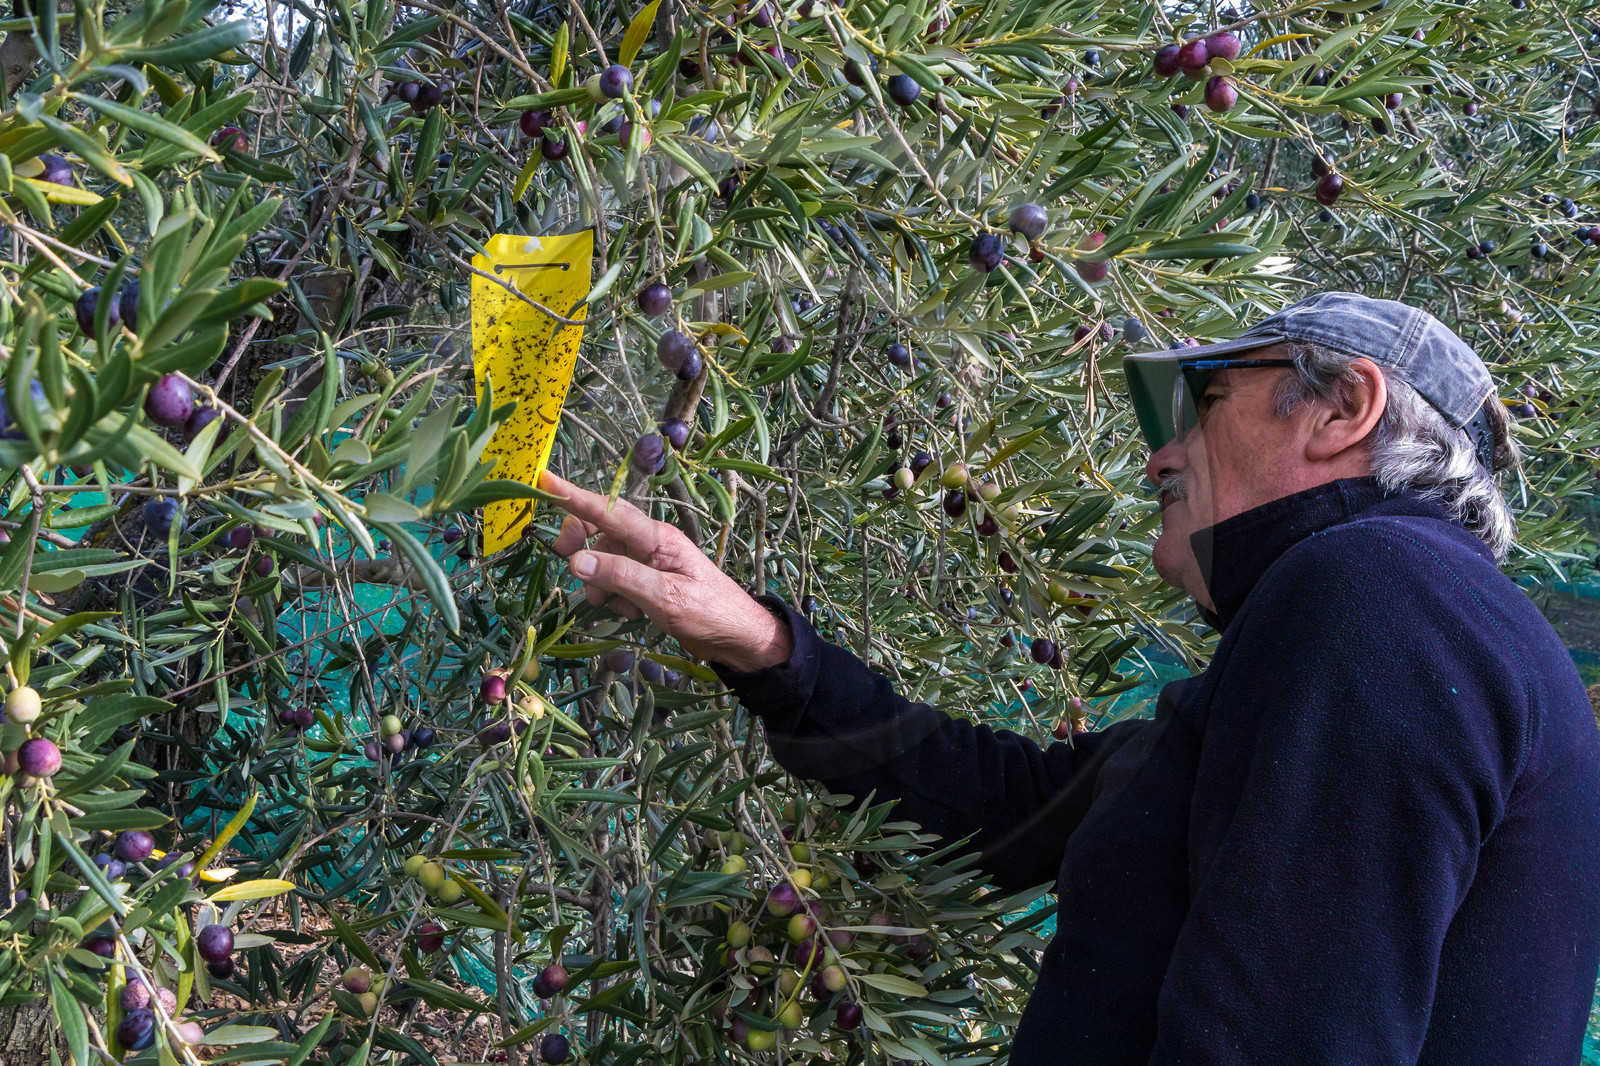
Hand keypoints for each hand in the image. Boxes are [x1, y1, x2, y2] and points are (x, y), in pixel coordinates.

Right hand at [539, 470, 794, 673]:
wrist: (736, 637)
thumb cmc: (709, 613)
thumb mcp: (665, 598)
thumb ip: (621, 577)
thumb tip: (577, 561)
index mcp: (657, 536)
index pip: (607, 511)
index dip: (573, 496)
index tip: (543, 480)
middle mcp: (650, 542)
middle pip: (600, 530)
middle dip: (582, 550)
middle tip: (575, 573)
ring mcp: (648, 561)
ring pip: (603, 562)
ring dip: (602, 585)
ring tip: (621, 609)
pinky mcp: (647, 581)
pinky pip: (615, 581)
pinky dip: (615, 598)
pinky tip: (634, 615)